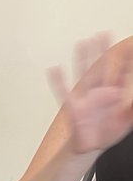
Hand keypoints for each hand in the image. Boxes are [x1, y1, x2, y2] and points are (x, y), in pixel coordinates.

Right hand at [48, 34, 132, 155]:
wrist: (91, 146)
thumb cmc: (108, 131)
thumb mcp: (126, 120)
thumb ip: (131, 109)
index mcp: (115, 93)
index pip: (123, 73)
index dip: (127, 60)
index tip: (131, 45)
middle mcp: (100, 92)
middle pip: (102, 67)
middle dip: (103, 51)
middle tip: (104, 33)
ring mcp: (86, 98)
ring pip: (84, 75)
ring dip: (82, 59)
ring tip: (83, 42)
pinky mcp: (73, 109)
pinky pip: (64, 94)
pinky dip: (58, 82)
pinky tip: (54, 69)